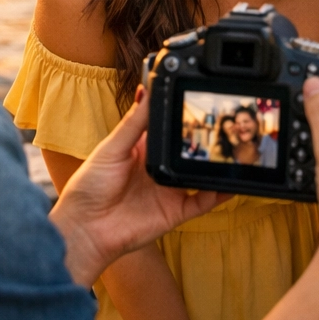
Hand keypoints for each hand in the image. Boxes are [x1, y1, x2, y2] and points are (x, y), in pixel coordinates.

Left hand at [49, 88, 226, 287]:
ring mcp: (169, 190)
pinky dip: (219, 193)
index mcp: (143, 148)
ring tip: (233, 150)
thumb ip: (134, 122)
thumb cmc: (89, 187)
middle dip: (204, 139)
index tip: (196, 99)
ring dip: (215, 164)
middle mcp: (159, 167)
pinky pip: (203, 202)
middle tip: (223, 124)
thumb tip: (146, 90)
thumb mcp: (112, 147)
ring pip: (199, 174)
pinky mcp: (175, 211)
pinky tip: (231, 182)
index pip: (168, 127)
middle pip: (187, 150)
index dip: (181, 116)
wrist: (85, 229)